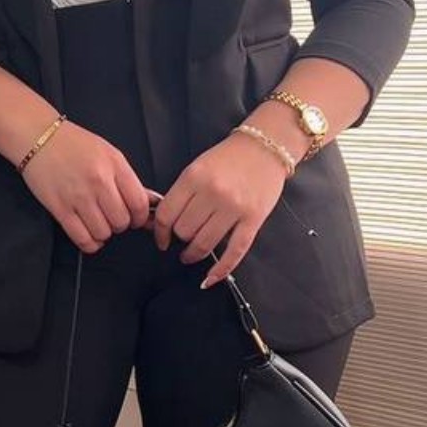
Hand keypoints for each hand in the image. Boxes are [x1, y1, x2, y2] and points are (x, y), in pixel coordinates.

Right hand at [17, 120, 155, 253]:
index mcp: (114, 165)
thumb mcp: (108, 153)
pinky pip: (82, 238)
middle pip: (122, 221)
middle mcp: (98, 181)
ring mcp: (78, 196)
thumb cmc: (73, 144)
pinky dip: (89, 243)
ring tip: (97, 222)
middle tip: (112, 217)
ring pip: (103, 233)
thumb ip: (128, 179)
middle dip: (120, 224)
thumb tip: (150, 201)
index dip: (139, 217)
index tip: (134, 218)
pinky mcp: (59, 208)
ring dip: (103, 232)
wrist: (37, 137)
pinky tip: (89, 234)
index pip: (138, 203)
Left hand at [149, 133, 289, 288]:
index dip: (160, 232)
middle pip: (184, 231)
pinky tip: (208, 279)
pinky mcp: (253, 220)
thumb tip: (163, 223)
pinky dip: (220, 270)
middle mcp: (213, 193)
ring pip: (204, 243)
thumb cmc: (228, 158)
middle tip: (184, 237)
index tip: (162, 239)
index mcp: (193, 178)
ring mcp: (234, 208)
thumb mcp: (197, 167)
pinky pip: (234, 252)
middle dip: (180, 238)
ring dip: (194, 254)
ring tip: (191, 254)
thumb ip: (181, 193)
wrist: (266, 147)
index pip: (166, 214)